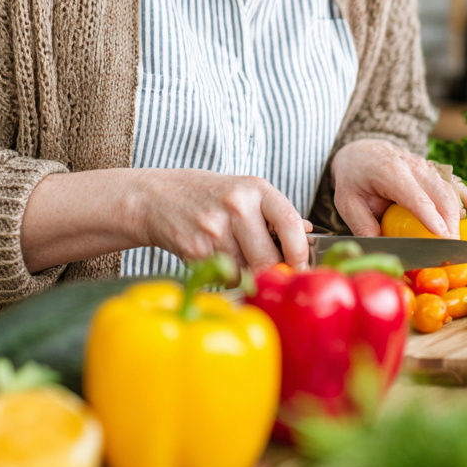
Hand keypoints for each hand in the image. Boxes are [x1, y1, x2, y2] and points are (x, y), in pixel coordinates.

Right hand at [137, 170, 311, 271]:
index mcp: (256, 189)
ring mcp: (215, 228)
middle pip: (268, 258)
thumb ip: (276, 213)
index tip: (301, 268)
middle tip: (272, 277)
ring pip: (246, 273)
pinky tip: (218, 259)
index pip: (291, 223)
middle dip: (272, 273)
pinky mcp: (195, 250)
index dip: (300, 253)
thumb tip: (309, 234)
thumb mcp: (244, 191)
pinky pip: (224, 278)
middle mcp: (237, 205)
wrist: (157, 197)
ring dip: (247, 276)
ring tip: (237, 258)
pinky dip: (227, 277)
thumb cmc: (208, 196)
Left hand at [330, 139, 466, 238]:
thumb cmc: (353, 178)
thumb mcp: (348, 202)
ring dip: (459, 215)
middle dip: (450, 223)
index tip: (444, 238)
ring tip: (463, 242)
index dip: (432, 217)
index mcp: (390, 172)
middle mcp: (413, 166)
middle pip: (439, 194)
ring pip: (449, 189)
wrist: (361, 150)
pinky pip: (453, 182)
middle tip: (453, 252)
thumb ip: (363, 226)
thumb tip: (381, 250)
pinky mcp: (433, 170)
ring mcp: (426, 166)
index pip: (416, 197)